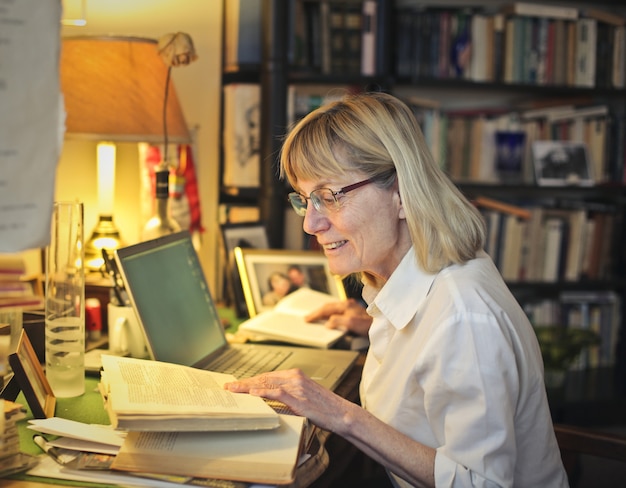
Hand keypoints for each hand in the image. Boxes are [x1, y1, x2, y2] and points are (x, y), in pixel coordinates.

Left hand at [224, 369, 352, 433]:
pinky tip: (253, 394)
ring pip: (267, 383)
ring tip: (234, 390)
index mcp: (296, 375)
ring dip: (248, 387)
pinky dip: (263, 392)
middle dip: (245, 383)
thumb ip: (289, 394)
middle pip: (264, 378)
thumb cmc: (324, 408)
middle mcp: (295, 377)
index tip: (238, 384)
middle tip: (229, 387)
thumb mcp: (304, 397)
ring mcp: (296, 387)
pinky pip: (277, 393)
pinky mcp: (298, 398)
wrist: (341, 413)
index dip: (251, 380)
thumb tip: (271, 399)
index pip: (268, 376)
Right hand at [305, 298, 371, 336]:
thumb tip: (327, 323)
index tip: (307, 319)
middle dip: (317, 312)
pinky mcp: (356, 311)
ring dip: (324, 312)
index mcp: (345, 305)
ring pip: (334, 308)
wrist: (382, 326)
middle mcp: (348, 304)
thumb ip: (338, 321)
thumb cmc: (369, 325)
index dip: (315, 314)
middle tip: (308, 318)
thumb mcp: (352, 323)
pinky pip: (339, 310)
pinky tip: (331, 317)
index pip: (326, 309)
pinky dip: (332, 313)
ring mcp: (352, 307)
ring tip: (317, 317)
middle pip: (328, 307)